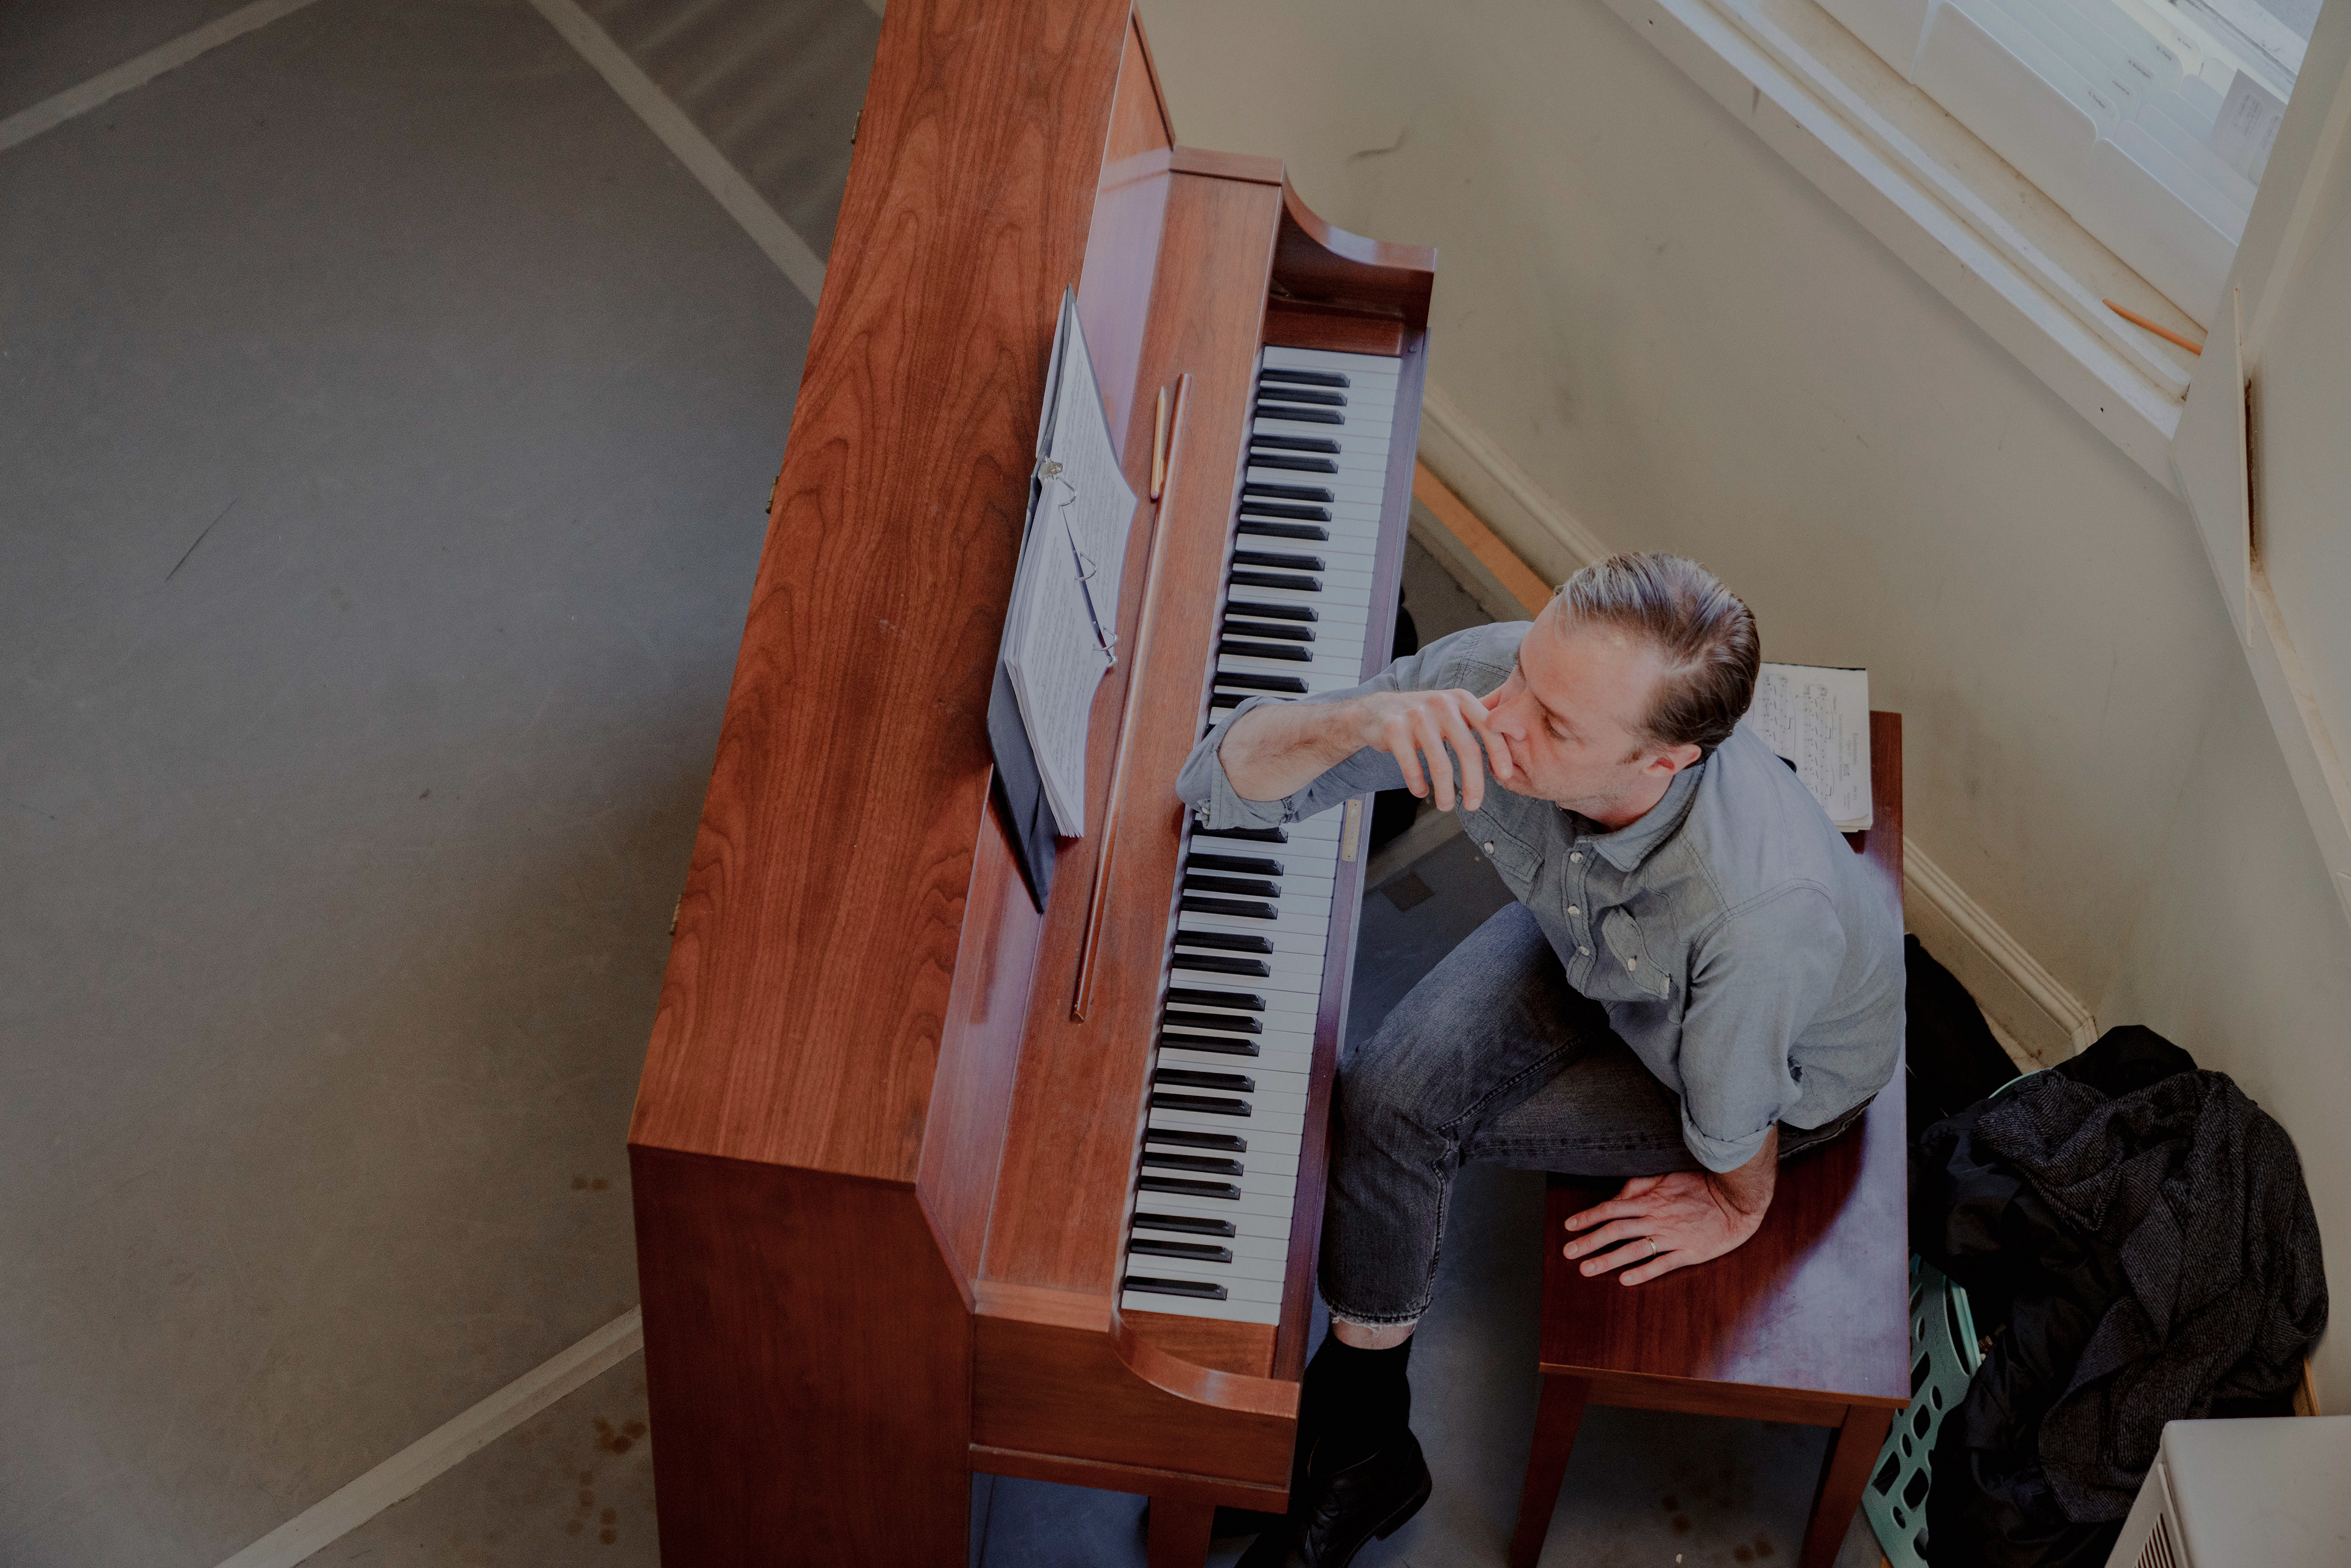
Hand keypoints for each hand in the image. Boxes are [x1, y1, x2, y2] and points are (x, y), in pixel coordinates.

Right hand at [1349, 688, 1511, 811]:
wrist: (1376, 711)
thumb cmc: (1422, 717)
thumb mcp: (1453, 711)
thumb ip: (1480, 721)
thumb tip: (1519, 738)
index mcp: (1461, 699)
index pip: (1489, 727)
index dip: (1500, 753)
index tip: (1506, 776)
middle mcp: (1441, 703)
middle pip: (1467, 749)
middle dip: (1474, 782)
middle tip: (1474, 805)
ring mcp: (1416, 715)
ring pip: (1440, 763)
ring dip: (1446, 791)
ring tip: (1446, 806)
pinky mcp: (1394, 729)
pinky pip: (1412, 766)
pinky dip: (1418, 785)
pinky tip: (1421, 791)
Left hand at [1560, 1168, 1769, 1285]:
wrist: (1736, 1201)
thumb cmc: (1701, 1186)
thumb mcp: (1667, 1176)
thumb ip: (1641, 1185)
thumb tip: (1619, 1193)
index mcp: (1649, 1201)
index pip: (1611, 1208)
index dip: (1588, 1217)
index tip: (1569, 1226)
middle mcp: (1656, 1219)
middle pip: (1615, 1230)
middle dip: (1589, 1241)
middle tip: (1568, 1252)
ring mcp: (1672, 1237)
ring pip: (1633, 1250)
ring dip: (1607, 1260)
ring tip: (1587, 1269)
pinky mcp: (1689, 1253)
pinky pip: (1662, 1264)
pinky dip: (1643, 1272)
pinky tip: (1625, 1280)